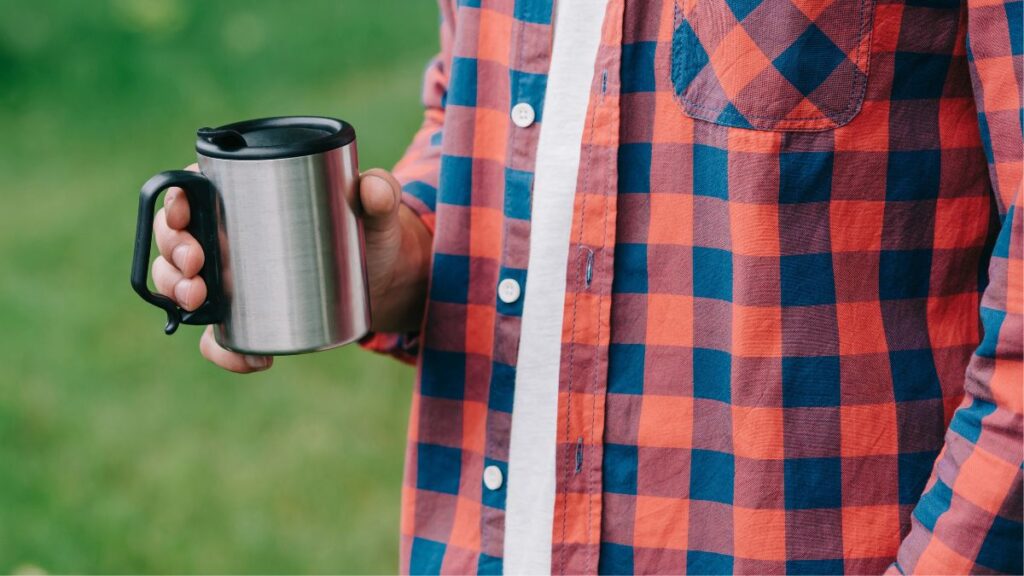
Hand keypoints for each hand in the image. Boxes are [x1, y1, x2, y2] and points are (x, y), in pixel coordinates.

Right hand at [151, 165, 430, 372]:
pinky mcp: (246, 316)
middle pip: (175, 237)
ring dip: (175, 292)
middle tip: (196, 265)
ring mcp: (232, 278)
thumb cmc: (372, 233)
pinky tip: (249, 357)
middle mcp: (229, 235)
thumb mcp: (380, 213)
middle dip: (171, 252)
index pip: (193, 188)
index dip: (174, 200)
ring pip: (180, 283)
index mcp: (248, 194)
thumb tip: (373, 188)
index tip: (183, 214)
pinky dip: (222, 351)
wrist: (385, 281)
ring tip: (199, 301)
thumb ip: (381, 194)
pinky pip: (216, 336)